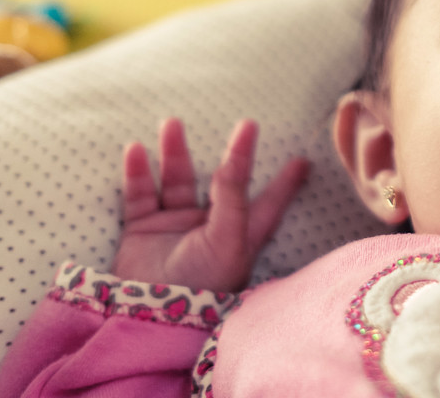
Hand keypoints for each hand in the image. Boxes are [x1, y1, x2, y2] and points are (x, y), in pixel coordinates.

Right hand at [111, 118, 309, 291]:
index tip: (303, 161)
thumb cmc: (203, 284)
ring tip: (171, 123)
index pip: (269, 203)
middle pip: (221, 182)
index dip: (286, 184)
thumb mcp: (228, 240)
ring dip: (173, 152)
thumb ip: (232, 198)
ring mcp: (175, 227)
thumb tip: (235, 160)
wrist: (151, 317)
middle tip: (245, 124)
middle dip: (232, 155)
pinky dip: (136, 173)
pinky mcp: (142, 231)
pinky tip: (135, 150)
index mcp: (240, 234)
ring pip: (177, 180)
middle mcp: (210, 227)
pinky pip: (139, 195)